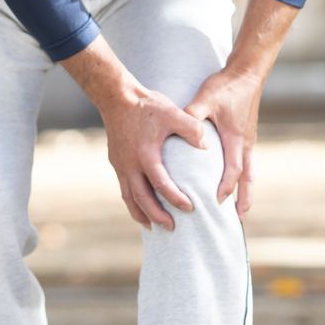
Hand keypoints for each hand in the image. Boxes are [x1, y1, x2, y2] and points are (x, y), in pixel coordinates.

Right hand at [95, 84, 208, 231]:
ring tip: (152, 226)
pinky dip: (132, 201)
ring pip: (129, 197)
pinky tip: (140, 205)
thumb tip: (207, 147)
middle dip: (157, 216)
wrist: (116, 97)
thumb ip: (192, 129)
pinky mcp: (116, 162)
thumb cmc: (147, 105)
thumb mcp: (173, 113)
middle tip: (172, 228)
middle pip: (142, 199)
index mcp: (146, 155)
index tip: (190, 207)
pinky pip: (124, 188)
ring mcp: (120, 165)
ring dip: (141, 213)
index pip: (161, 184)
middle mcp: (130, 165)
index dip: (175, 198)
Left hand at [184, 66, 263, 221]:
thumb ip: (193, 114)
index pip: (232, 170)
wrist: (246, 72)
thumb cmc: (225, 86)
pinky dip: (243, 176)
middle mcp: (245, 142)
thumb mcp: (206, 98)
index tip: (217, 202)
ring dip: (245, 190)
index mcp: (235, 138)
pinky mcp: (246, 134)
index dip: (226, 187)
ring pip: (250, 171)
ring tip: (242, 208)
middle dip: (243, 199)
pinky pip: (247, 161)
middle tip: (239, 219)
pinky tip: (236, 181)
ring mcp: (248, 139)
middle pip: (247, 178)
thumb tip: (180, 128)